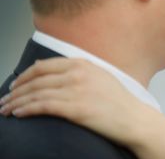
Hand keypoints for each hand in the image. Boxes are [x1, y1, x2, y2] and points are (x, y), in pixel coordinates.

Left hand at [0, 58, 144, 142]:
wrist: (132, 118)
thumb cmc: (117, 100)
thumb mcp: (99, 76)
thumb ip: (77, 70)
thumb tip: (49, 69)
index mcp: (83, 64)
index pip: (44, 66)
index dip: (25, 75)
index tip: (16, 84)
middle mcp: (78, 74)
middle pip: (36, 79)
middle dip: (16, 90)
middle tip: (5, 99)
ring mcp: (76, 90)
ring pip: (36, 93)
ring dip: (16, 102)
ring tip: (6, 110)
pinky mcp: (75, 108)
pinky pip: (42, 106)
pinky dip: (26, 110)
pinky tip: (18, 114)